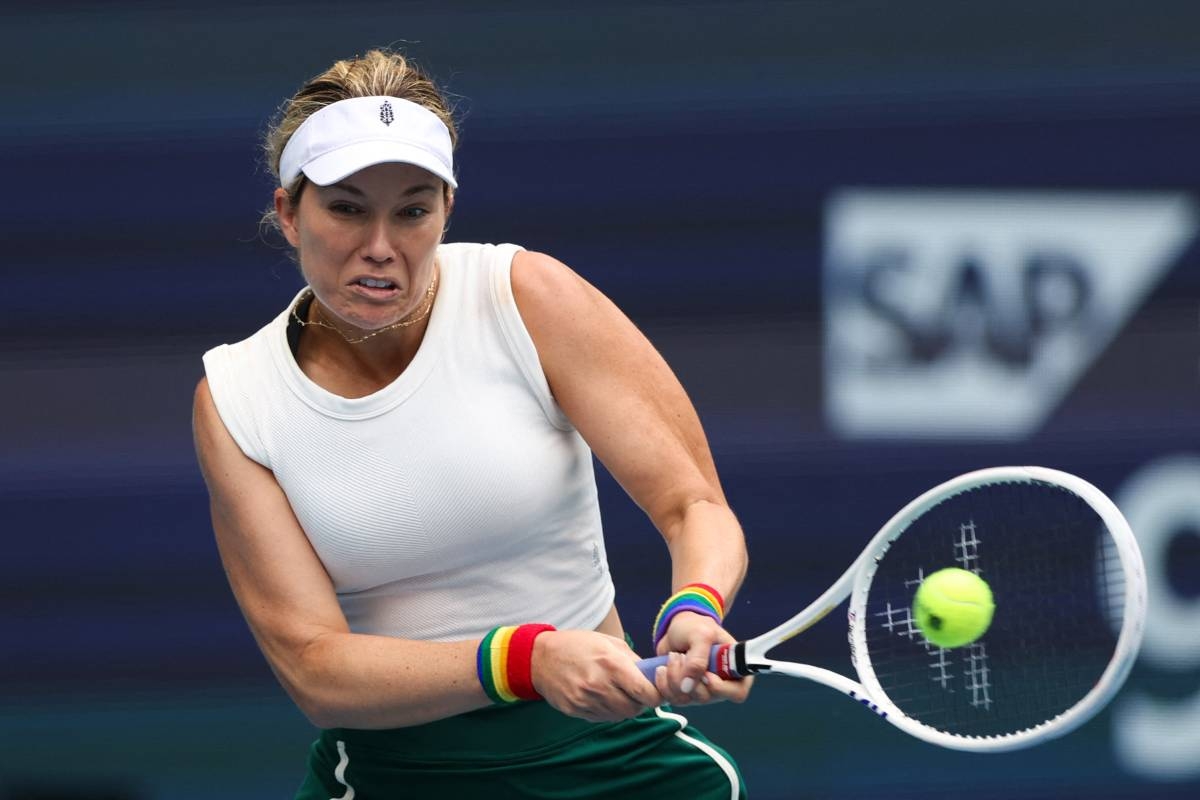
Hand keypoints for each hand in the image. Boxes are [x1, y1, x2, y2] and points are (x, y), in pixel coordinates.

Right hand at [531, 629, 662, 721]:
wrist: (539, 657)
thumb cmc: (577, 645)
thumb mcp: (608, 642)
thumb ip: (632, 660)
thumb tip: (652, 676)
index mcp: (611, 664)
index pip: (645, 693)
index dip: (656, 695)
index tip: (655, 690)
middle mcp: (599, 684)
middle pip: (634, 708)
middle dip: (640, 702)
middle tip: (636, 692)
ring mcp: (586, 700)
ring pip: (619, 716)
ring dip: (624, 707)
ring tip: (617, 692)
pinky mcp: (575, 710)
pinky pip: (602, 718)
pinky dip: (608, 711)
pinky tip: (601, 696)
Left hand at [653, 611, 752, 706]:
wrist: (676, 630)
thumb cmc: (695, 627)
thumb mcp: (701, 634)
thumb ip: (698, 659)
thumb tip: (687, 687)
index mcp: (736, 670)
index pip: (737, 692)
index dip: (720, 688)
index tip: (706, 674)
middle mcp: (721, 685)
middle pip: (706, 697)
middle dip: (688, 677)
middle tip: (681, 656)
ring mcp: (703, 691)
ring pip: (687, 700)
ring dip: (673, 678)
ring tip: (672, 657)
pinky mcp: (685, 694)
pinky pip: (673, 699)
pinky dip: (663, 684)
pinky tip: (662, 668)